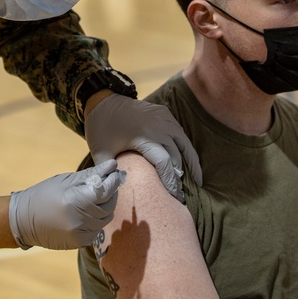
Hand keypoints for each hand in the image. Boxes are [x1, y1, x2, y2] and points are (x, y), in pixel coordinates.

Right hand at [8, 159, 124, 249]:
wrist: (23, 220)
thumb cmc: (44, 194)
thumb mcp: (66, 180)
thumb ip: (91, 174)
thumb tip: (112, 165)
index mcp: (75, 201)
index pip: (106, 191)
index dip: (114, 181)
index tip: (117, 172)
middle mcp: (80, 220)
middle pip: (109, 205)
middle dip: (112, 192)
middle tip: (109, 181)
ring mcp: (80, 234)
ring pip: (106, 218)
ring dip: (105, 205)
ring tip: (96, 196)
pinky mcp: (80, 242)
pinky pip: (98, 229)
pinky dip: (98, 219)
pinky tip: (88, 211)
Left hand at [85, 94, 202, 201]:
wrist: (101, 101)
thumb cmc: (100, 130)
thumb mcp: (100, 153)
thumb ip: (108, 173)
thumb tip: (116, 191)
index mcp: (143, 136)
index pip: (165, 163)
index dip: (171, 181)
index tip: (174, 196)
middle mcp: (157, 126)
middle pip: (176, 155)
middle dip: (180, 176)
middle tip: (181, 195)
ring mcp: (163, 117)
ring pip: (184, 142)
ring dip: (190, 161)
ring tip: (197, 180)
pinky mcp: (164, 112)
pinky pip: (180, 131)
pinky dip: (185, 146)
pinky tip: (188, 160)